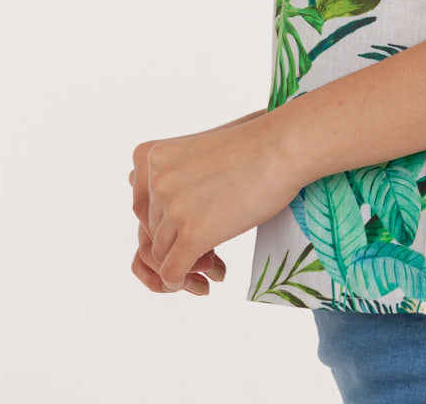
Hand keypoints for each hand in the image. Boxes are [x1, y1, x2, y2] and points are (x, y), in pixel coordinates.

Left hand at [130, 112, 296, 292]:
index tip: (189, 228)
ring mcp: (173, 208)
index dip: (165, 223)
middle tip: (205, 253)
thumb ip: (173, 171)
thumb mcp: (200, 147)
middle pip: (151, 231)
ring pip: (162, 254)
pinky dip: (181, 282)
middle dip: (174, 245)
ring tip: (214, 265)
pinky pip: (172, 273)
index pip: (142, 206)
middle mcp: (156, 181)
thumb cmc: (253, 143)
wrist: (283, 146)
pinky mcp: (193, 234)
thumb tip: (155, 205)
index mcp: (150, 157)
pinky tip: (205, 281)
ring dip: (187, 265)